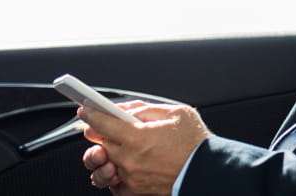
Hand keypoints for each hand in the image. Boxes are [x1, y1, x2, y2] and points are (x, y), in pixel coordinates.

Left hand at [80, 101, 211, 195]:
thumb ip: (145, 109)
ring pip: (104, 165)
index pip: (101, 123)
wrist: (208, 172)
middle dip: (100, 133)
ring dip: (106, 155)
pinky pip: (115, 183)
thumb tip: (123, 109)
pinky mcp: (135, 192)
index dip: (91, 114)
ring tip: (116, 149)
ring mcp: (131, 178)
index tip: (86, 109)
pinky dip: (116, 174)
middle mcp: (129, 160)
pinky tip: (124, 166)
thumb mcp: (176, 113)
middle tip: (106, 127)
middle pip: (100, 144)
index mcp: (137, 137)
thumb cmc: (196, 144)